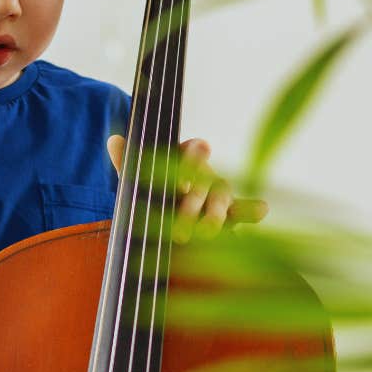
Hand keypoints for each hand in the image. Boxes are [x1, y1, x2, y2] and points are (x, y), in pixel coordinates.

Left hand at [106, 135, 267, 243]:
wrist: (165, 222)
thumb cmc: (155, 194)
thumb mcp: (139, 180)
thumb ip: (128, 162)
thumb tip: (113, 139)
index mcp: (185, 158)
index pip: (194, 149)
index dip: (192, 161)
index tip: (181, 184)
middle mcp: (205, 172)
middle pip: (204, 180)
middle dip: (193, 203)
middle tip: (179, 226)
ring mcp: (221, 192)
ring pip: (223, 196)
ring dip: (216, 213)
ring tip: (206, 232)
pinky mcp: (232, 213)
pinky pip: (246, 209)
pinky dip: (252, 210)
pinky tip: (258, 211)